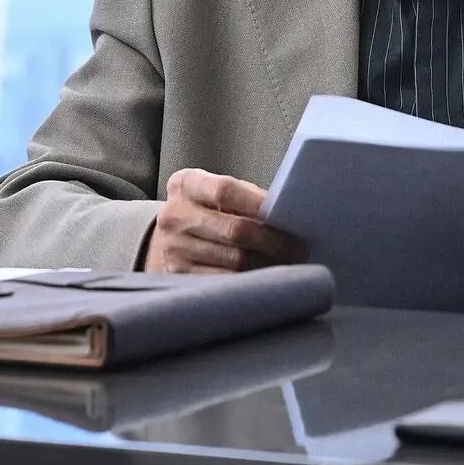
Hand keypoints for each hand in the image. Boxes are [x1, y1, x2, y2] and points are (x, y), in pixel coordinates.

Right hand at [143, 168, 307, 274]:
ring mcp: (174, 248)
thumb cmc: (204, 211)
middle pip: (235, 230)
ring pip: (234, 260)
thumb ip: (243, 197)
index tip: (286, 213)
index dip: (258, 203)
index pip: (225, 190)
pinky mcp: (178, 275)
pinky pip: (225, 281)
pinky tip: (266, 278)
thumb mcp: (213, 193)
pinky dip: (250, 280)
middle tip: (299, 248)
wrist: (164, 240)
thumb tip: (285, 211)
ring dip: (267, 263)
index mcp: (186, 184)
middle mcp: (175, 215)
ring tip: (288, 263)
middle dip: (273, 241)